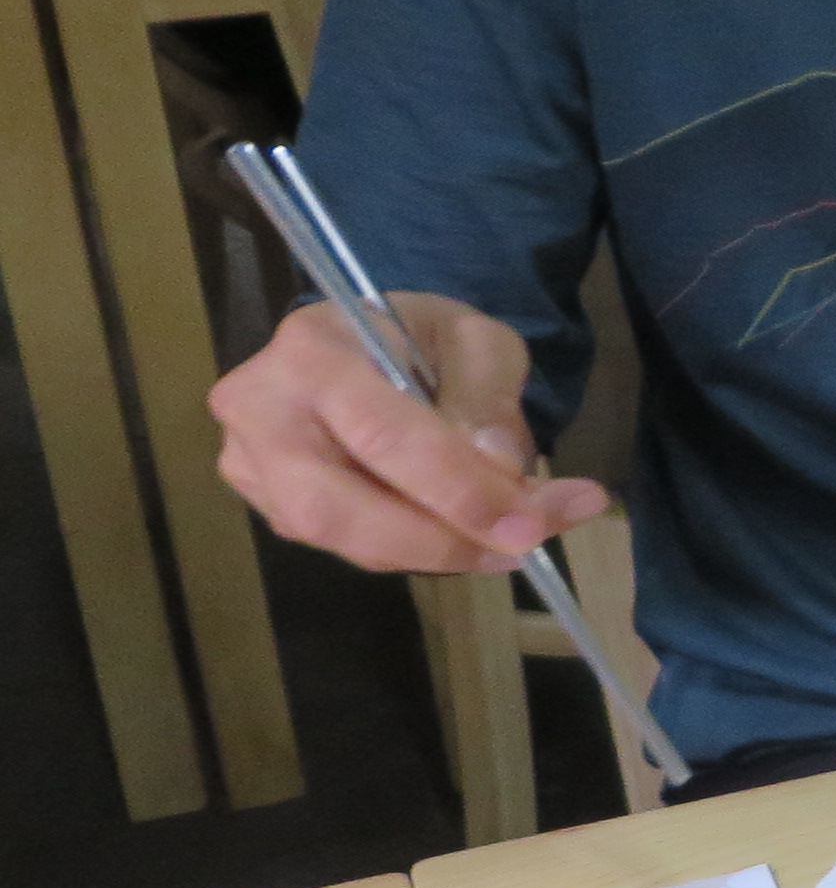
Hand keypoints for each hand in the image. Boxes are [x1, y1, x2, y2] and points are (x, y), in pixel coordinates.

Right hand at [211, 296, 605, 574]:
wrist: (370, 342)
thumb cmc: (419, 336)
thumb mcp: (476, 340)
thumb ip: (488, 397)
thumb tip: (499, 471)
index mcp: (309, 353)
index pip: (381, 436)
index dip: (459, 490)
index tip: (532, 523)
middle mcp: (260, 412)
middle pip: (337, 509)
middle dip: (439, 541)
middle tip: (524, 547)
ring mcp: (252, 465)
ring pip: (343, 540)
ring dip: (437, 552)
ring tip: (513, 542)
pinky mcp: (270, 505)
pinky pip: (348, 547)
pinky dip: (418, 551)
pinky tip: (469, 535)